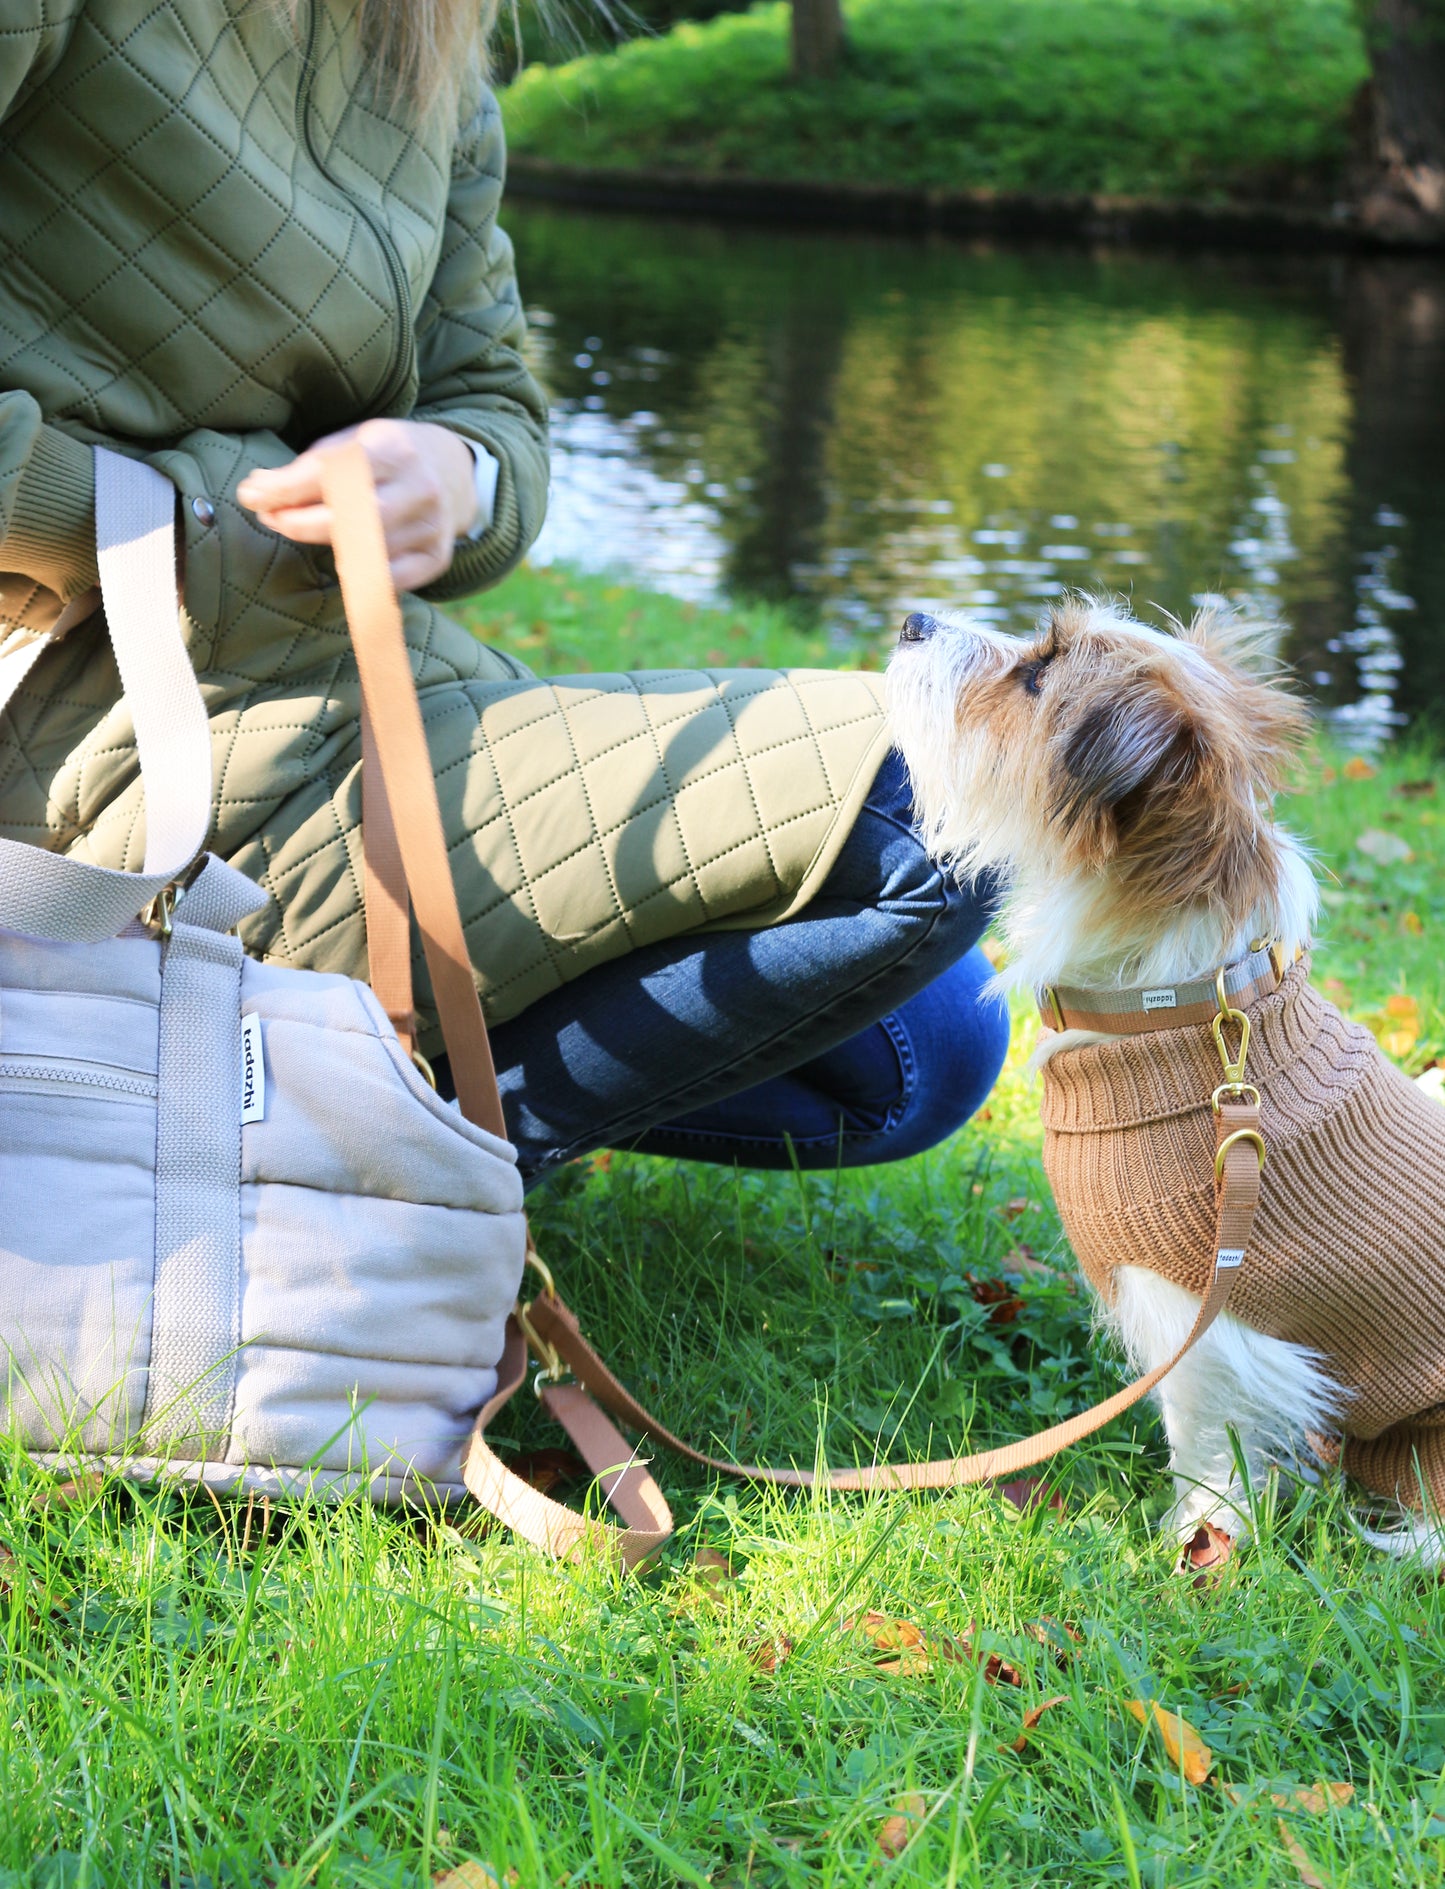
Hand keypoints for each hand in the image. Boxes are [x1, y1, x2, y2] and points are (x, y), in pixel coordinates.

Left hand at [235, 418, 478, 591]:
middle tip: (273, 519)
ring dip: (324, 548)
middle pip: (350, 519)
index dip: (286, 489)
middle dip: (300, 523)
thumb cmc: (388, 456)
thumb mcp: (354, 442)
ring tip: (302, 530)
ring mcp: (432, 526)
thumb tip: (257, 491)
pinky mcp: (437, 557)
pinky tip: (344, 560)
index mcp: (395, 448)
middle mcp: (419, 488)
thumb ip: (310, 467)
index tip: (252, 496)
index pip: (333, 473)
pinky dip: (360, 575)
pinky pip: (389, 581)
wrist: (454, 471)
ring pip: (365, 553)